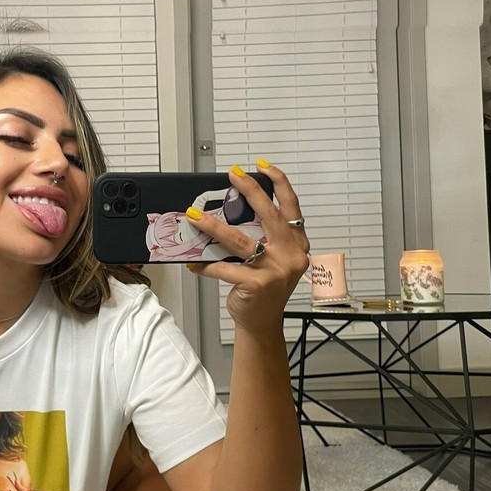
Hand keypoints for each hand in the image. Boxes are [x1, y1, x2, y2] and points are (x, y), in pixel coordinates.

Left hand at [185, 161, 309, 333]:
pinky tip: (193, 262)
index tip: (262, 167)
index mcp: (297, 244)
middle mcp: (291, 255)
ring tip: (195, 216)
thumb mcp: (273, 259)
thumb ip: (263, 238)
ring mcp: (275, 270)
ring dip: (214, 226)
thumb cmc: (264, 288)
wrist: (262, 322)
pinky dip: (206, 265)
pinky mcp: (257, 284)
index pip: (291, 207)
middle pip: (269, 215)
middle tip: (233, 175)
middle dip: (249, 191)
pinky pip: (225, 268)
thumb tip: (231, 211)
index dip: (279, 183)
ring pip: (240, 241)